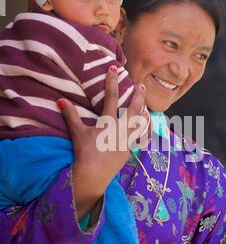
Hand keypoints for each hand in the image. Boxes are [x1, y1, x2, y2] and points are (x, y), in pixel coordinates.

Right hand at [57, 66, 149, 218]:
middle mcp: (120, 130)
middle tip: (141, 85)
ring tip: (146, 105)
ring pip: (140, 124)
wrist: (92, 175)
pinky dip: (141, 131)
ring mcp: (126, 141)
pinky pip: (138, 138)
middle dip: (138, 96)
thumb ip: (71, 115)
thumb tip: (60, 100)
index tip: (114, 68)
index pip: (111, 98)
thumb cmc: (84, 153)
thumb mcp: (77, 133)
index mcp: (108, 123)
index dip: (112, 81)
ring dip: (143, 113)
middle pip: (133, 109)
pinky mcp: (128, 152)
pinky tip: (144, 128)